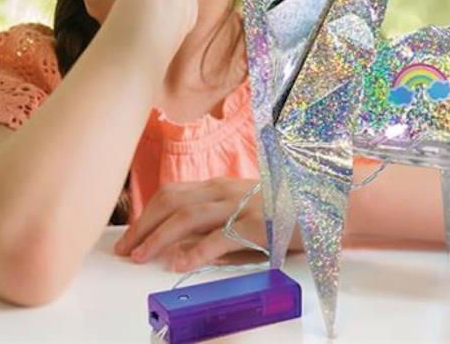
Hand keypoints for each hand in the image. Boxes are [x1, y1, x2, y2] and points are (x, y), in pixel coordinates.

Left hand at [113, 178, 301, 271]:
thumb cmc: (282, 208)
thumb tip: (180, 248)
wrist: (323, 203)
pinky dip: (196, 250)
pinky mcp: (257, 223)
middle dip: (143, 226)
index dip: (147, 214)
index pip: (172, 194)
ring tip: (142, 256)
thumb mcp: (243, 211)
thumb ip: (214, 225)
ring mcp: (240, 204)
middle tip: (126, 249)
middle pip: (171, 202)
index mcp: (219, 186)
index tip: (130, 236)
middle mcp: (224, 190)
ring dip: (159, 237)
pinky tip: (180, 263)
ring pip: (188, 216)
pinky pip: (220, 236)